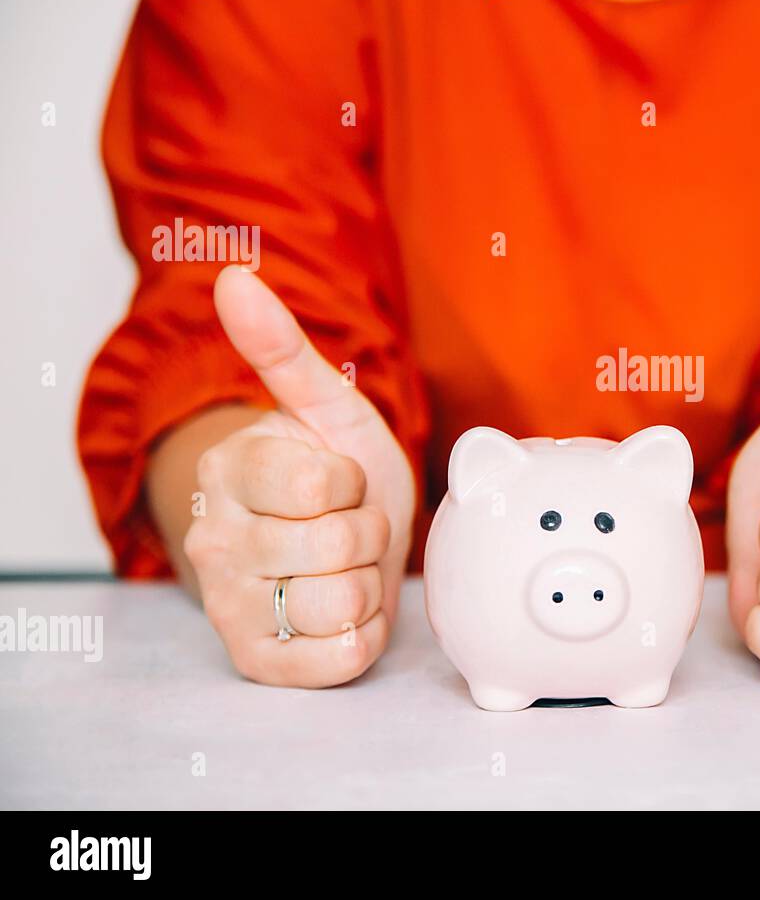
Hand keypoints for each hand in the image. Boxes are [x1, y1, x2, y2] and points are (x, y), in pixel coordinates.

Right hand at [181, 266, 414, 686]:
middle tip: (345, 525)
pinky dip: (361, 635)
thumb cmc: (335, 472)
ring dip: (366, 583)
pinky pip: (341, 656)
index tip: (337, 481)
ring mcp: (232, 607)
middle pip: (340, 545)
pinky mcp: (260, 662)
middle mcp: (214, 543)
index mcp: (226, 471)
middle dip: (365, 532)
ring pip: (344, 601)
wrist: (334, 544)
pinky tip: (342, 610)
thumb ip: (283, 347)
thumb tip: (235, 277)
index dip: (352, 483)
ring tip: (343, 566)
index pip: (321, 484)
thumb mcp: (327, 408)